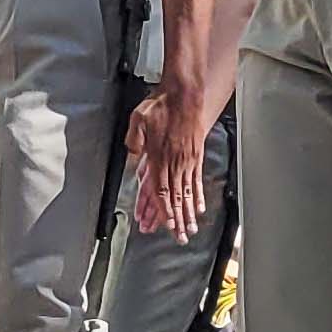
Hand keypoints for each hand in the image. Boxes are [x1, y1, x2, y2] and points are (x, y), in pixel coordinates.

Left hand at [126, 79, 211, 237]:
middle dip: (179, 220)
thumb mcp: (138, 119)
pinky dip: (198, 195)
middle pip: (176, 197)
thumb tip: (132, 155)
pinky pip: (197, 180)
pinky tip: (199, 207)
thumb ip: (134, 139)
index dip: (164, 211)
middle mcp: (175, 162)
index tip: (167, 227)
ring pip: (187, 192)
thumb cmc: (161, 105)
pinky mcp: (196, 155)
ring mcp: (187, 160)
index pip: (161, 191)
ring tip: (192, 228)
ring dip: (189, 213)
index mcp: (159, 156)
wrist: (185, 93)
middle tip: (181, 237)